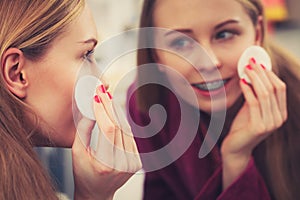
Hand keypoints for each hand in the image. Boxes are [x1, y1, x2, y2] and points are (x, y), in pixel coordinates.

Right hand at [72, 86, 141, 199]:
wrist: (97, 193)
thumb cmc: (83, 173)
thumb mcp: (77, 152)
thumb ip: (84, 130)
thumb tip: (92, 108)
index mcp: (106, 165)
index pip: (109, 130)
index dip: (103, 111)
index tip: (96, 97)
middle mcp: (123, 164)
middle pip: (119, 127)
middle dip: (110, 107)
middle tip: (103, 91)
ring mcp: (132, 163)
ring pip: (126, 129)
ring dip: (117, 112)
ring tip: (108, 98)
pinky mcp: (137, 162)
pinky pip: (130, 136)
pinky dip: (122, 123)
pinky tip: (116, 112)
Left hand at [221, 58, 286, 188]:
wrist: (236, 147)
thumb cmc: (242, 127)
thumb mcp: (252, 109)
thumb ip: (255, 95)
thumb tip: (253, 74)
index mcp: (280, 113)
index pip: (280, 88)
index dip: (270, 74)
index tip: (259, 63)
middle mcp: (279, 119)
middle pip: (273, 88)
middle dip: (262, 73)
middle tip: (251, 62)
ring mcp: (270, 124)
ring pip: (264, 94)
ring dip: (255, 78)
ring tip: (245, 69)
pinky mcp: (258, 127)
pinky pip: (254, 102)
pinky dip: (248, 90)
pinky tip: (242, 82)